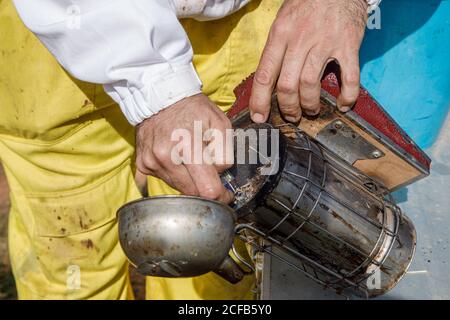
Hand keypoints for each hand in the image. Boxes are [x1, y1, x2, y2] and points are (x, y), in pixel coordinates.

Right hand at [136, 94, 233, 202]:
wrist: (160, 97)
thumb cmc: (194, 109)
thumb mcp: (220, 124)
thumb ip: (225, 153)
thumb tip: (220, 175)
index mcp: (188, 145)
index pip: (206, 189)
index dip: (220, 196)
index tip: (226, 196)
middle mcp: (165, 157)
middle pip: (192, 192)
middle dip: (204, 188)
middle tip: (211, 175)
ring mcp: (151, 161)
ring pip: (178, 188)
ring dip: (189, 180)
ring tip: (191, 159)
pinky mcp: (143, 164)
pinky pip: (164, 180)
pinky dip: (175, 175)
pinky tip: (177, 159)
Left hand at [249, 0, 367, 122]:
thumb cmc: (307, 3)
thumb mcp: (283, 20)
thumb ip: (277, 48)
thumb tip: (268, 79)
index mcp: (280, 34)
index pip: (264, 75)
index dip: (259, 101)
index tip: (259, 117)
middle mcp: (300, 40)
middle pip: (287, 85)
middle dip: (288, 108)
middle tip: (291, 115)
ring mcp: (325, 43)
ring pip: (311, 85)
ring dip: (310, 105)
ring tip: (311, 110)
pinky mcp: (348, 45)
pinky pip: (349, 77)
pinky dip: (347, 96)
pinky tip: (344, 104)